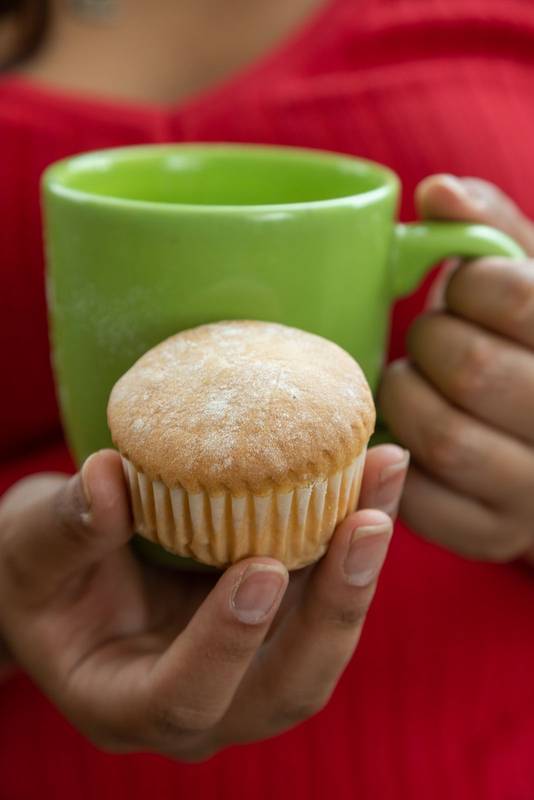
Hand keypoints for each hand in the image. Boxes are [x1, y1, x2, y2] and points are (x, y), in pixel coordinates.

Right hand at [0, 445, 407, 759]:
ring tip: (385, 476)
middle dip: (334, 610)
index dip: (226, 643)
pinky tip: (374, 472)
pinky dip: (354, 535)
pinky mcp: (277, 621)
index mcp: (128, 702)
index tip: (258, 569)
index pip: (183, 697)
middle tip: (367, 525)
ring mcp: (250, 665)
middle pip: (287, 687)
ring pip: (324, 639)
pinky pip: (327, 589)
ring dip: (362, 564)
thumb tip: (106, 478)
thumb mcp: (30, 550)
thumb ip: (63, 529)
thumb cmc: (40, 573)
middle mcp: (205, 700)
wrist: (71, 574)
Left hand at [380, 174, 533, 562]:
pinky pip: (420, 498)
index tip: (460, 286)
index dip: (469, 282)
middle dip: (431, 339)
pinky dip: (394, 458)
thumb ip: (492, 231)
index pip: (518, 296)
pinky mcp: (487, 533)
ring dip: (405, 395)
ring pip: (443, 438)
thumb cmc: (528, 348)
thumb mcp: (530, 284)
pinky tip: (405, 430)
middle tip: (430, 336)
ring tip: (410, 380)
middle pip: (474, 368)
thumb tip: (437, 190)